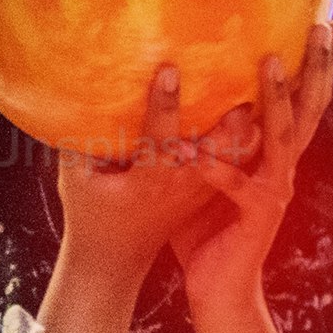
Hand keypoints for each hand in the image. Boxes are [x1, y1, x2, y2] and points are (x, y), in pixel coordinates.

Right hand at [52, 60, 251, 302]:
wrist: (115, 261)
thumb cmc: (90, 217)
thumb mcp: (75, 183)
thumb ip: (78, 144)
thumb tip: (82, 98)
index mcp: (149, 182)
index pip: (160, 139)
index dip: (164, 105)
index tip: (170, 71)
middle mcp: (181, 184)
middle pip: (217, 148)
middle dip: (230, 116)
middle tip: (242, 76)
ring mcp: (198, 188)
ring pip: (235, 154)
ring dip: (246, 123)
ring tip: (258, 83)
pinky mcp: (205, 188)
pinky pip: (236, 159)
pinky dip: (246, 135)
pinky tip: (254, 104)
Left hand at [170, 25, 332, 328]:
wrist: (217, 290)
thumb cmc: (204, 229)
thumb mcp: (204, 170)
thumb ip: (204, 135)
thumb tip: (177, 90)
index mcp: (275, 155)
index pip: (302, 100)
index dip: (316, 63)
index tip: (326, 19)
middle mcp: (283, 168)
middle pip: (311, 107)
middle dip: (319, 65)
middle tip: (324, 23)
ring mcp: (274, 190)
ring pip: (285, 136)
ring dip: (280, 98)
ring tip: (272, 61)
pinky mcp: (256, 215)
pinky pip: (237, 185)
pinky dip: (218, 166)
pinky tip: (200, 149)